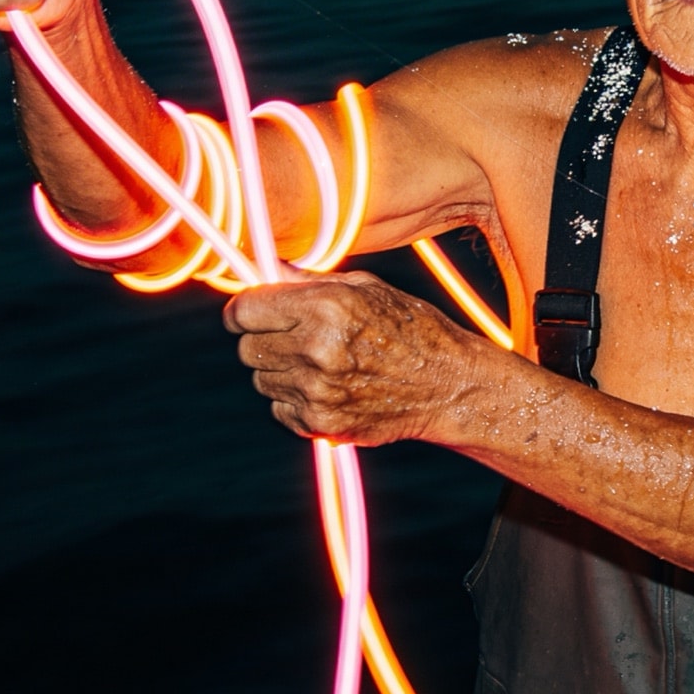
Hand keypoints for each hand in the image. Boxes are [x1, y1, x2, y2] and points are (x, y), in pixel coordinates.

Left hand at [224, 272, 490, 444]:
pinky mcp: (319, 422)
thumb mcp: (367, 289)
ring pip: (262, 379)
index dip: (244, 311)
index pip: (244, 310)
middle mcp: (316, 349)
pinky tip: (331, 389)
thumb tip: (267, 271)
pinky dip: (296, 400)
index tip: (252, 313)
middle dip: (264, 341)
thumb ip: (310, 282)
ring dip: (282, 372)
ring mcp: (316, 391)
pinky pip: (279, 408)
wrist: (449, 386)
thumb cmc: (412, 330)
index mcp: (325, 308)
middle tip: (296, 339)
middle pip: (247, 347)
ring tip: (323, 366)